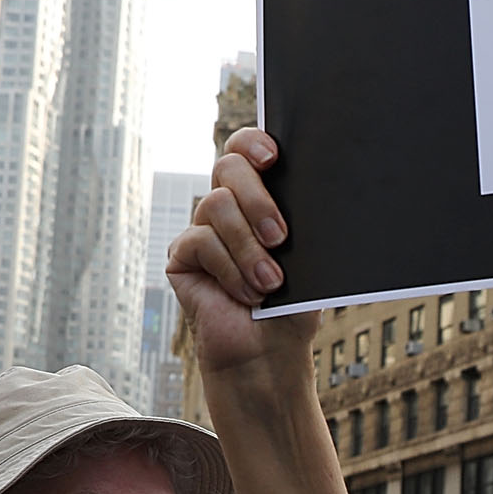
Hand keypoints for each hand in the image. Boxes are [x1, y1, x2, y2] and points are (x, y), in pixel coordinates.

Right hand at [167, 130, 320, 378]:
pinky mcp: (182, 256)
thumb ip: (299, 219)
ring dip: (249, 248)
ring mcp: (202, 229)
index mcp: (261, 197)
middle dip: (258, 199)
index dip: (253, 142)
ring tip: (271, 283)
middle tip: (281, 237)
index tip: (274, 158)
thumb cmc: (294, 305)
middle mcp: (228, 207)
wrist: (271, 351)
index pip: (246, 149)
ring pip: (217, 204)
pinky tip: (247, 294)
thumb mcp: (308, 256)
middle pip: (228, 165)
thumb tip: (311, 186)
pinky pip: (200, 240)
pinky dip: (229, 269)